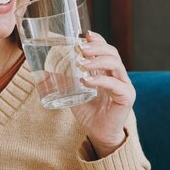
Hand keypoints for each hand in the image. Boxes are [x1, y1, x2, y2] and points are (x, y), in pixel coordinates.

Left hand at [72, 31, 134, 156]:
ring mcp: (124, 85)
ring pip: (116, 64)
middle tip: (81, 48)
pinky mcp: (126, 97)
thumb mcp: (74, 93)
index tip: (85, 35)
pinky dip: (100, 80)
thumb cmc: (89, 113)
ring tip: (81, 63)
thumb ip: (64, 82)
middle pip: (113, 53)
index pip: (106, 50)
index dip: (98, 40)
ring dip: (98, 60)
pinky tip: (87, 81)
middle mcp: (118, 75)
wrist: (100, 134)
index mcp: (108, 71)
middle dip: (97, 47)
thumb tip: (43, 73)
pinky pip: (115, 84)